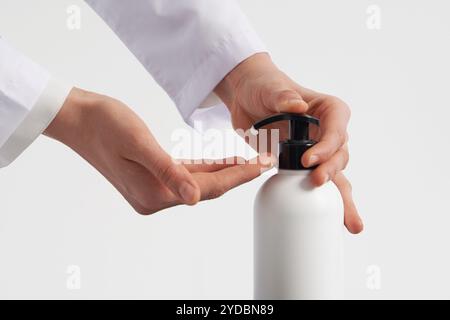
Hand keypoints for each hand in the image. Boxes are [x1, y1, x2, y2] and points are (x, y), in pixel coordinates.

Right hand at [44, 88, 273, 214]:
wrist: (78, 119)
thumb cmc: (106, 125)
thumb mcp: (140, 144)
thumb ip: (169, 172)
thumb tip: (194, 198)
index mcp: (154, 192)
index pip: (207, 188)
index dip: (238, 176)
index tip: (262, 165)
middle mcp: (154, 197)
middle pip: (206, 188)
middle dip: (236, 175)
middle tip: (263, 161)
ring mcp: (152, 190)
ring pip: (198, 182)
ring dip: (222, 172)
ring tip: (248, 160)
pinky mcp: (150, 178)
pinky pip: (185, 176)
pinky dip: (204, 169)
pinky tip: (219, 161)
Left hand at [215, 53, 362, 233]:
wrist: (248, 97)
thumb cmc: (263, 86)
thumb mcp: (270, 87)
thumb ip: (283, 96)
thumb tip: (298, 107)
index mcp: (328, 109)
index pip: (336, 128)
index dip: (326, 146)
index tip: (307, 160)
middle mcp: (328, 131)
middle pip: (339, 154)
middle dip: (332, 171)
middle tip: (316, 182)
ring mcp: (318, 149)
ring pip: (335, 174)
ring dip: (342, 197)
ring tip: (349, 222)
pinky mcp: (304, 163)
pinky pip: (318, 181)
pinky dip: (326, 201)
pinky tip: (336, 221)